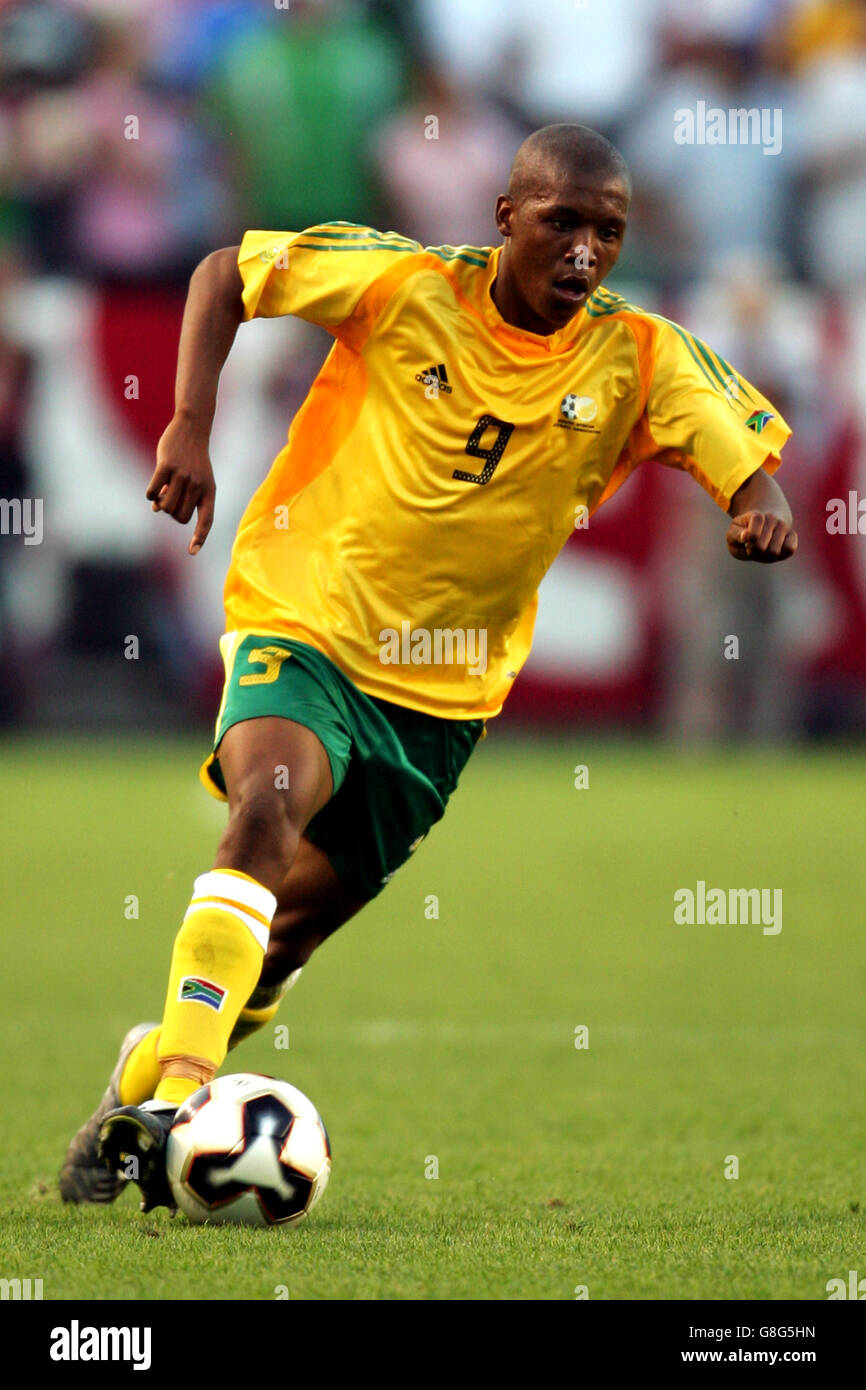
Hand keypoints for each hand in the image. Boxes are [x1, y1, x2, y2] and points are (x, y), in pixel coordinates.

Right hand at [147, 415, 215, 554]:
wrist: (192, 427)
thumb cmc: (193, 457)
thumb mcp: (194, 478)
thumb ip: (181, 496)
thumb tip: (156, 508)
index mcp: (209, 490)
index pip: (206, 520)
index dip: (199, 537)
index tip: (192, 552)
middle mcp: (198, 485)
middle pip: (180, 516)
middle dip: (171, 513)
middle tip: (170, 500)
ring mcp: (182, 475)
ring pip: (166, 506)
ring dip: (160, 505)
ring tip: (162, 494)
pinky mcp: (166, 466)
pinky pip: (153, 491)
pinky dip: (151, 495)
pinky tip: (153, 490)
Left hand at [726, 510, 797, 562]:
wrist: (761, 527)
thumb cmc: (744, 533)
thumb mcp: (733, 534)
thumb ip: (735, 536)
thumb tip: (746, 536)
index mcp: (756, 516)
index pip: (753, 535)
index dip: (747, 542)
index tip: (745, 540)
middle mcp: (772, 518)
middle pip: (761, 547)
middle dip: (754, 551)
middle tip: (753, 546)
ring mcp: (784, 526)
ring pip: (774, 551)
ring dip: (765, 555)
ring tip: (763, 548)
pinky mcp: (792, 536)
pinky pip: (790, 549)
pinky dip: (780, 555)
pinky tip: (774, 550)